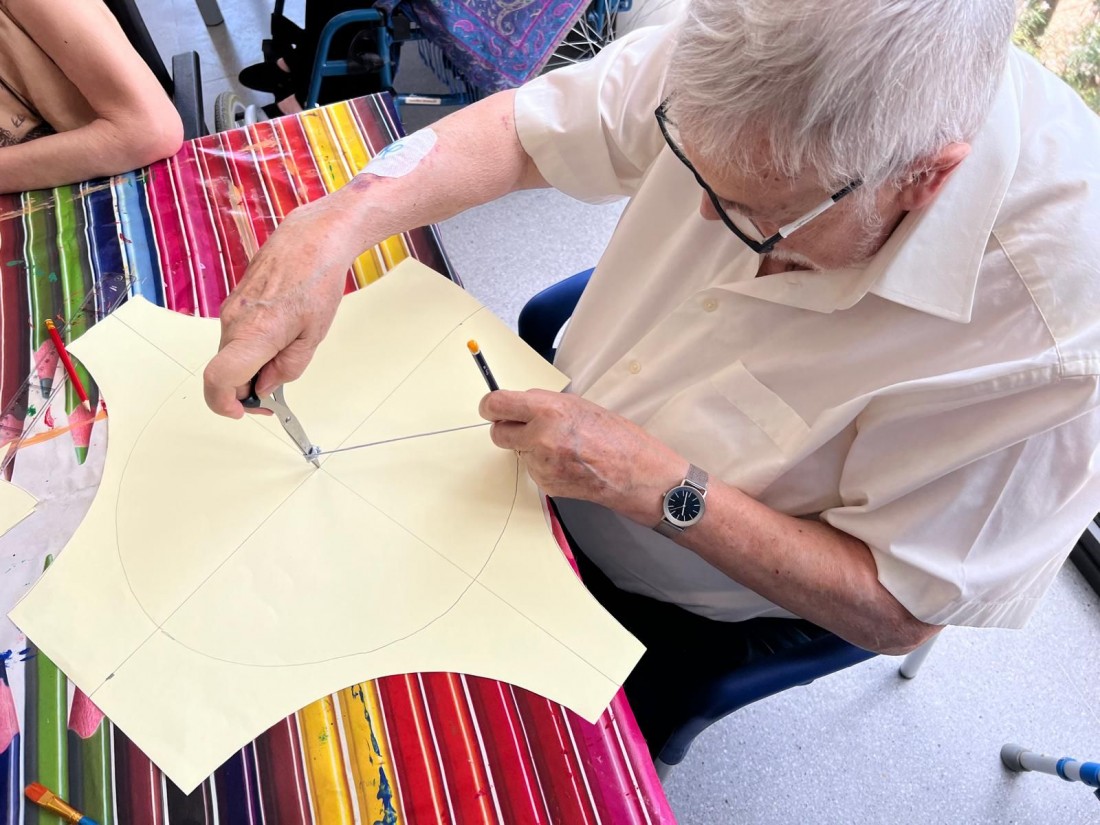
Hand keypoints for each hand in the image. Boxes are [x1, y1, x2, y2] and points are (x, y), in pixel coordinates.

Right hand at [203, 200, 357, 416]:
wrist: (311, 238)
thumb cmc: (317, 279)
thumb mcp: (313, 335)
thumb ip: (288, 368)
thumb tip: (266, 388)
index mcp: (254, 333)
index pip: (218, 380)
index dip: (225, 404)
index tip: (244, 412)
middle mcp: (233, 321)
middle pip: (225, 372)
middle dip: (246, 389)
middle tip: (275, 394)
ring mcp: (230, 310)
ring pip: (230, 354)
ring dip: (250, 367)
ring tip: (285, 354)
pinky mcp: (234, 302)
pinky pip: (235, 336)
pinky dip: (250, 348)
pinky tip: (278, 337)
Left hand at [479, 389, 685, 525]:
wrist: (634, 472)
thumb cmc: (615, 436)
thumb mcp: (577, 405)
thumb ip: (543, 405)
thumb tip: (517, 405)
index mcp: (548, 411)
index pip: (496, 405)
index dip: (490, 406)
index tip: (491, 408)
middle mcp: (540, 437)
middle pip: (497, 432)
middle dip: (507, 428)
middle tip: (525, 427)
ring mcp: (541, 464)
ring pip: (516, 451)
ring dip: (529, 448)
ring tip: (562, 446)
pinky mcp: (545, 483)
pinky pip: (532, 469)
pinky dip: (543, 465)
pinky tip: (567, 462)